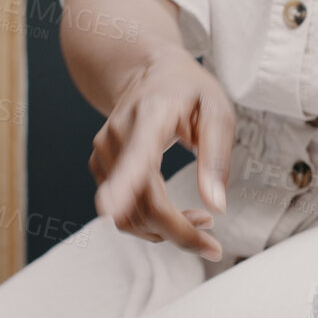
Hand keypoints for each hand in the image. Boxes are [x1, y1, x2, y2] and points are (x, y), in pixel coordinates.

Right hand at [88, 47, 233, 259]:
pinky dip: (151, 223)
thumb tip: (216, 206)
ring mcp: (104, 153)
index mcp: (150, 116)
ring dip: (166, 231)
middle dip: (177, 232)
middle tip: (212, 245)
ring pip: (129, 215)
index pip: (136, 156)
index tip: (109, 209)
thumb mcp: (217, 111)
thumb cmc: (188, 90)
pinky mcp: (101, 168)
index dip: (123, 186)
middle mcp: (117, 136)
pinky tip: (176, 214)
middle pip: (139, 201)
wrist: (149, 72)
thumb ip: (216, 157)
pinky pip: (124, 212)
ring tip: (201, 221)